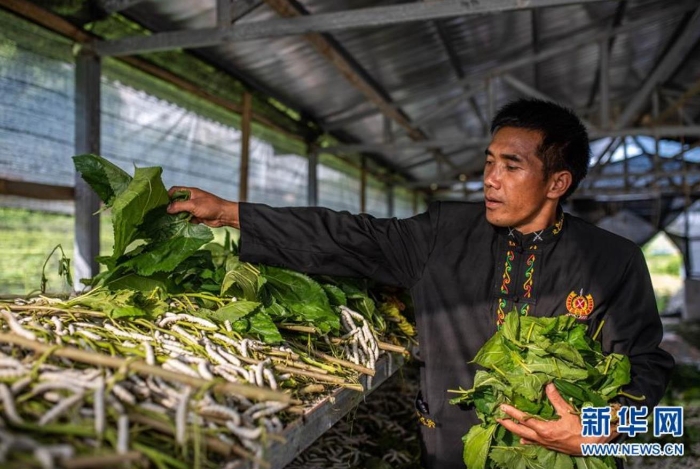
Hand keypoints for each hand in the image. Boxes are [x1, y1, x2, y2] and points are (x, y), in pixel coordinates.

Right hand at [166, 187, 239, 228]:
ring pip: (182, 211)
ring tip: (168, 222)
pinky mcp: (197, 216)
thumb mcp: (193, 205)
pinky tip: (178, 227)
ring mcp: (194, 208)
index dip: (168, 195)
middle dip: (171, 208)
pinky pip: (187, 219)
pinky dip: (184, 222)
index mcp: (190, 192)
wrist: (224, 216)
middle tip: (163, 215)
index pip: (175, 190)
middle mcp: (191, 199)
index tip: (162, 203)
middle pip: (177, 202)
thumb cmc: (210, 206)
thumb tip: (167, 209)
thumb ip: (179, 206)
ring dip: (177, 216)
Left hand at [496, 383, 615, 454]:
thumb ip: (556, 399)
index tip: (502, 406)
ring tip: (505, 425)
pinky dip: (527, 441)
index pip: (523, 419)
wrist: (593, 445)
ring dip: (515, 431)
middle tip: (497, 418)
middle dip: (508, 423)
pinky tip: (522, 441)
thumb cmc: (581, 428)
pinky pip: (535, 443)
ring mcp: (546, 443)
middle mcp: (542, 438)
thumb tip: (548, 385)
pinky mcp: (551, 446)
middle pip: (520, 430)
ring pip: (526, 437)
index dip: (512, 412)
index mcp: (544, 429)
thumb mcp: (567, 412)